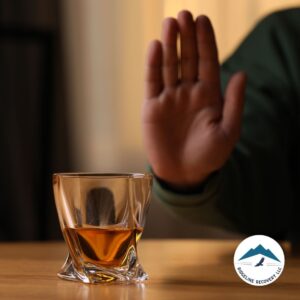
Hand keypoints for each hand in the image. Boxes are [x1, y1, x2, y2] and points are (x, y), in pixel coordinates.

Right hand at [142, 11, 246, 188]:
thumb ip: (234, 103)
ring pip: (169, 66)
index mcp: (208, 96)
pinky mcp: (152, 107)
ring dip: (170, 45)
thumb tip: (241, 73)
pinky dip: (153, 65)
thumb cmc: (208, 156)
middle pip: (187, 59)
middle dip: (186, 37)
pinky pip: (152, 82)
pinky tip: (156, 47)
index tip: (203, 20)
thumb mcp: (228, 132)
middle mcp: (188, 93)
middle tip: (184, 14)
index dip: (205, 42)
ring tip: (170, 23)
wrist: (184, 174)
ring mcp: (169, 98)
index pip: (207, 62)